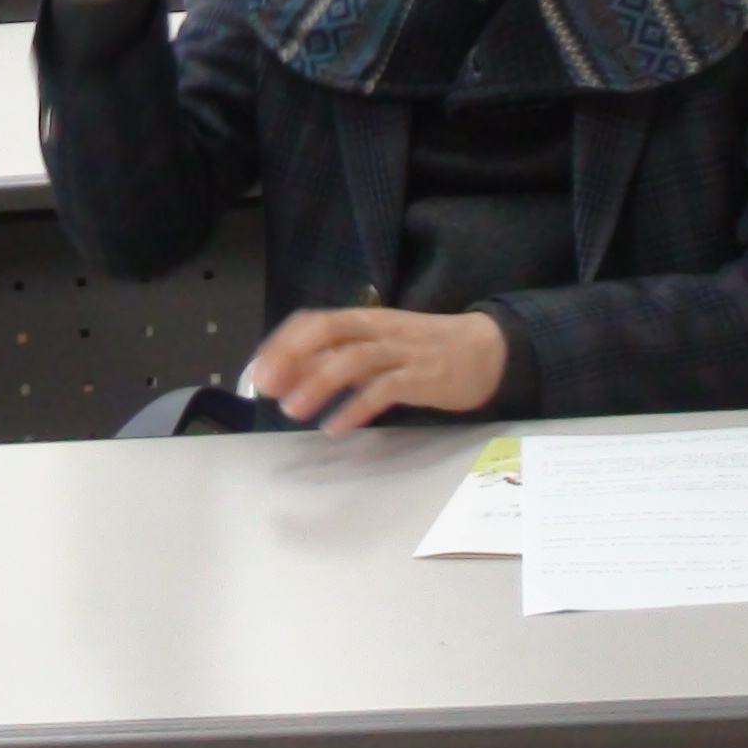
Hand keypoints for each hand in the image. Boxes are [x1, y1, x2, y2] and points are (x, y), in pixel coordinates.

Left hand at [246, 306, 510, 433]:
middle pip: (328, 331)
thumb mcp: (380, 347)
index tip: (259, 371)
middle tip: (267, 388)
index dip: (283, 343)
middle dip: (292, 357)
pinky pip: (383, 390)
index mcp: (366, 319)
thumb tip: (294, 375)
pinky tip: (335, 428)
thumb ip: (341, 358)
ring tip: (293, 410)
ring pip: (352, 359)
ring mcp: (401, 351)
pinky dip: (355, 408)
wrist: (488, 351)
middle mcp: (379, 329)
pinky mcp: (422, 376)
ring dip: (317, 383)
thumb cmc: (426, 351)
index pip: (315, 321)